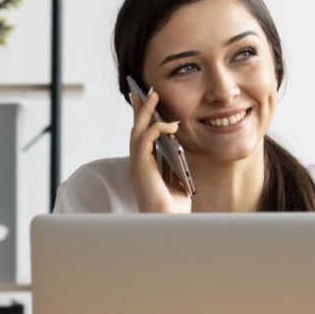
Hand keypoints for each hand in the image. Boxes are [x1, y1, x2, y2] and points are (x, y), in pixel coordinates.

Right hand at [128, 87, 192, 213]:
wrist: (169, 223)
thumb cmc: (173, 207)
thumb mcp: (177, 180)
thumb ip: (174, 164)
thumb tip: (178, 147)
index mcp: (144, 165)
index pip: (142, 136)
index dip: (143, 118)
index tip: (148, 101)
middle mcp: (137, 163)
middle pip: (135, 129)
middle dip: (139, 108)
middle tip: (145, 91)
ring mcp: (137, 164)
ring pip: (137, 130)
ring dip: (145, 111)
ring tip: (153, 96)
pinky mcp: (140, 165)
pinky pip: (146, 138)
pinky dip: (157, 128)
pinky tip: (171, 125)